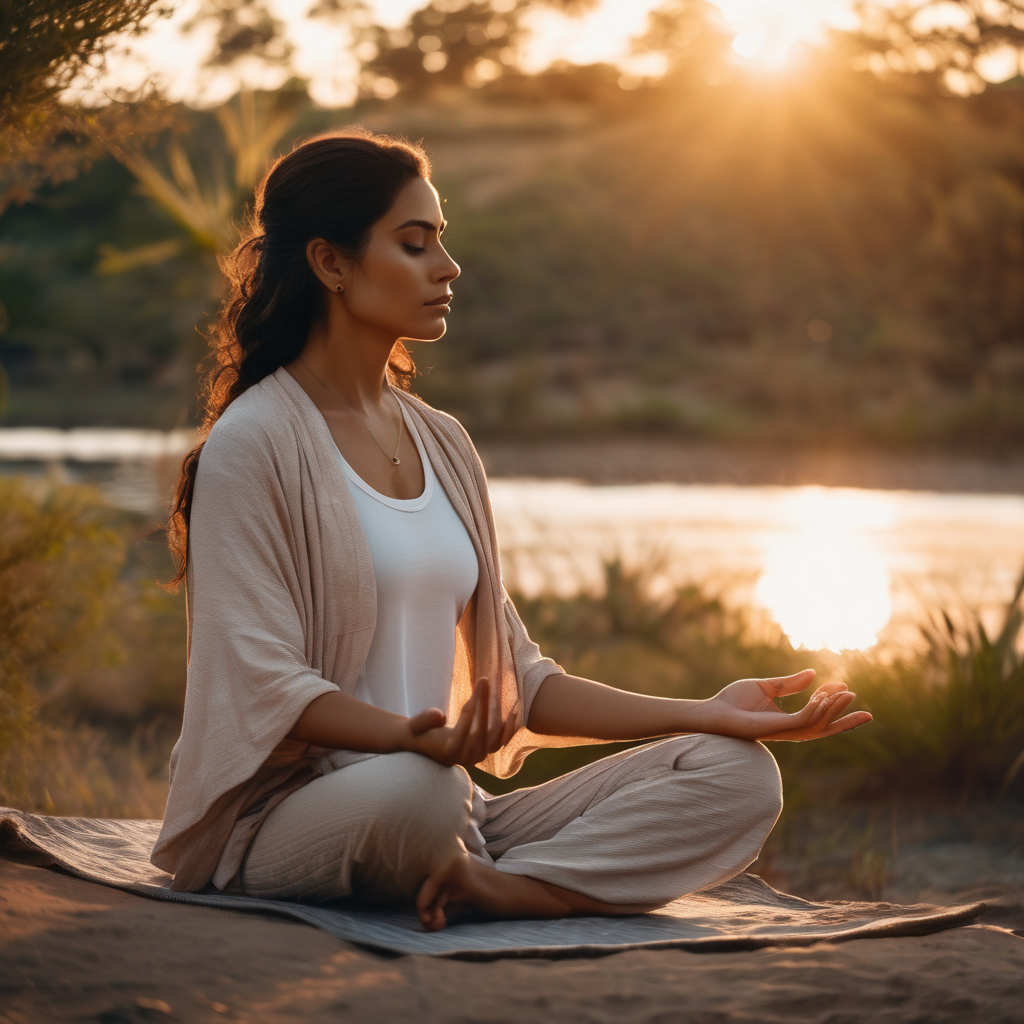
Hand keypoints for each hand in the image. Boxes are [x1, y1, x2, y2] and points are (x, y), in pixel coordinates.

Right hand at [403, 677, 515, 768]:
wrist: (425, 745)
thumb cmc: (419, 732)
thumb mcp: (415, 725)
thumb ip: (424, 720)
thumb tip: (440, 715)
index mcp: (449, 751)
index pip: (465, 727)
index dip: (473, 705)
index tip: (479, 684)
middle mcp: (466, 757)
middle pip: (482, 730)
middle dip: (485, 702)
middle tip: (484, 680)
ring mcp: (477, 757)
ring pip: (494, 735)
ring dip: (497, 712)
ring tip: (498, 691)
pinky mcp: (484, 752)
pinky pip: (500, 741)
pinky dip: (508, 727)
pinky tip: (512, 710)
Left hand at [698, 669, 871, 741]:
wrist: (714, 711)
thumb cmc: (734, 701)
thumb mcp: (766, 687)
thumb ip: (789, 683)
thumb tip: (813, 674)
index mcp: (788, 721)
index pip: (818, 716)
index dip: (833, 703)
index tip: (845, 686)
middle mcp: (789, 730)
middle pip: (825, 729)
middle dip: (847, 722)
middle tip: (870, 714)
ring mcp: (783, 731)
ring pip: (818, 724)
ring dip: (833, 709)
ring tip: (847, 693)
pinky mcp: (776, 729)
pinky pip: (803, 721)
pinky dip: (816, 709)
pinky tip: (824, 696)